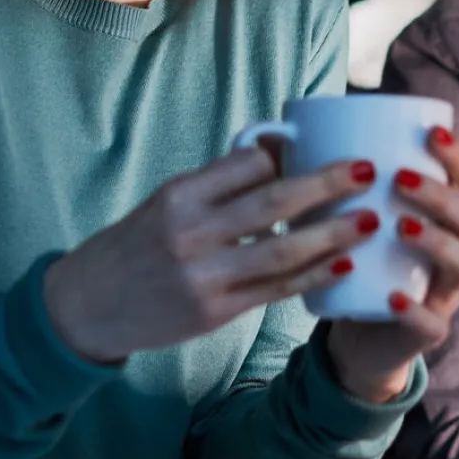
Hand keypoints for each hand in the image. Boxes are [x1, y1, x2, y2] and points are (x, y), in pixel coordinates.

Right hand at [43, 148, 375, 363]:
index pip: (246, 163)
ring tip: (371, 218)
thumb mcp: (166, 202)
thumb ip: (218, 184)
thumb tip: (280, 151)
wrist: (86, 307)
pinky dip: (314, 277)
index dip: (288, 154)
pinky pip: (275, 291)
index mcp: (179, 194)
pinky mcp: (215, 312)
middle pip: (273, 202)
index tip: (322, 146)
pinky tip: (346, 264)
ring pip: (282, 251)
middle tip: (369, 171)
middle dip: (327, 184)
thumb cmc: (136, 244)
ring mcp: (204, 275)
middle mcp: (191, 232)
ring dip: (333, 234)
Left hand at [326, 126, 458, 402]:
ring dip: (436, 240)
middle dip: (440, 193)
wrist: (361, 332)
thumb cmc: (359, 260)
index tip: (430, 133)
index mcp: (443, 215)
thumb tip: (283, 132)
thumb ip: (335, 180)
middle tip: (400, 179)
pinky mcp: (429, 330)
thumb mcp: (353, 216)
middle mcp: (456, 247)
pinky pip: (433, 321)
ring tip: (400, 226)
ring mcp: (446, 290)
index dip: (458, 154)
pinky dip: (416, 309)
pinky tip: (393, 296)